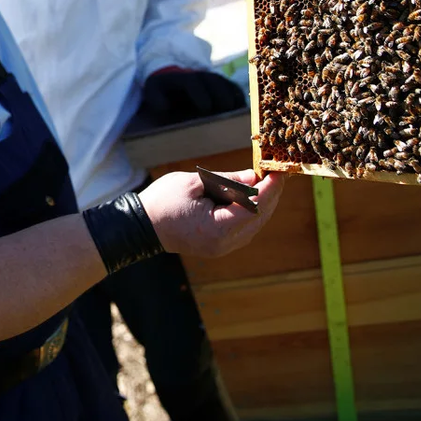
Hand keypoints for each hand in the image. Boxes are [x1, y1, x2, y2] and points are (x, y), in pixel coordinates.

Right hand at [138, 170, 283, 256]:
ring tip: (268, 182)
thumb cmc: (162, 201)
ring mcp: (221, 248)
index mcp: (217, 228)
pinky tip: (253, 197)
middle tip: (277, 173)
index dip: (271, 189)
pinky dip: (251, 213)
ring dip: (263, 204)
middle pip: (259, 218)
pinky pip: (243, 229)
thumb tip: (254, 177)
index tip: (279, 172)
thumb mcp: (194, 182)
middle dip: (271, 195)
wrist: (141, 227)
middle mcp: (224, 243)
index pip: (255, 207)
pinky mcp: (218, 246)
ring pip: (254, 225)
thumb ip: (228, 181)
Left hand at [139, 68, 246, 124]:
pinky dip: (240, 100)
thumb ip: (155, 98)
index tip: (205, 108)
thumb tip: (164, 107)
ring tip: (236, 115)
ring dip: (233, 99)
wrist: (172, 81)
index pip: (193, 82)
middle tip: (225, 113)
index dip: (200, 94)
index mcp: (183, 77)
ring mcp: (215, 79)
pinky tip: (242, 113)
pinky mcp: (224, 86)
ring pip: (227, 85)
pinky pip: (235, 90)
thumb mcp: (153, 92)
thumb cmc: (163, 90)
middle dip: (220, 96)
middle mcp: (202, 76)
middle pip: (215, 81)